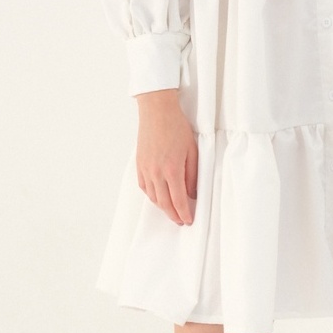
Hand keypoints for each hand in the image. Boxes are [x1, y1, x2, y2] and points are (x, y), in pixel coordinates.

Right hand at [134, 89, 197, 225]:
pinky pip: (144, 187)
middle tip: (181, 221)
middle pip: (164, 203)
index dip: (184, 213)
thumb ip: (193, 175)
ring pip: (153, 197)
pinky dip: (152, 196)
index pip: (179, 200)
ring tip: (172, 210)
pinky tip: (158, 196)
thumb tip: (192, 193)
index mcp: (172, 170)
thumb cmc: (176, 127)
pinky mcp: (139, 165)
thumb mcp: (192, 151)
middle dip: (173, 215)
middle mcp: (156, 173)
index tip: (189, 220)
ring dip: (163, 207)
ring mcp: (145, 169)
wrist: (157, 111)